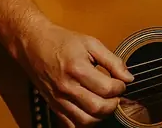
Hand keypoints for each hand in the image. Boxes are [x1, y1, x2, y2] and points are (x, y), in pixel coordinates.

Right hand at [13, 21, 134, 126]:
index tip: (121, 82)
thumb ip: (112, 61)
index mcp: (77, 69)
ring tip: (105, 102)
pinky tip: (91, 111)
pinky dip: (84, 123)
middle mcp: (67, 87)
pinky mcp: (53, 105)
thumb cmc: (62, 41)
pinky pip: (70, 125)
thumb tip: (128, 77)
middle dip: (113, 104)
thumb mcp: (91, 43)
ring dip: (101, 115)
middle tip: (116, 95)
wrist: (34, 44)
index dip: (120, 87)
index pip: (107, 89)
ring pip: (85, 121)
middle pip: (98, 108)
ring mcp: (58, 99)